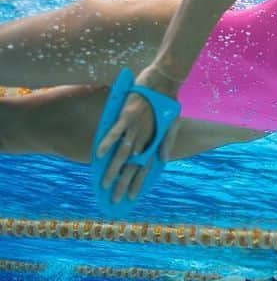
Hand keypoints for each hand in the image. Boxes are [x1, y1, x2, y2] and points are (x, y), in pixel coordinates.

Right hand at [96, 66, 181, 202]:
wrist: (166, 81)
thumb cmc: (168, 103)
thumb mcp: (173, 125)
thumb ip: (166, 144)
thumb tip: (162, 161)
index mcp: (155, 141)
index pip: (146, 168)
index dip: (138, 183)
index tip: (131, 197)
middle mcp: (145, 138)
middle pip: (133, 166)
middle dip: (123, 184)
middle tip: (114, 199)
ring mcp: (136, 128)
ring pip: (123, 153)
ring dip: (113, 169)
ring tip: (104, 184)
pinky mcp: (128, 116)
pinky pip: (116, 132)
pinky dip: (108, 142)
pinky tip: (99, 154)